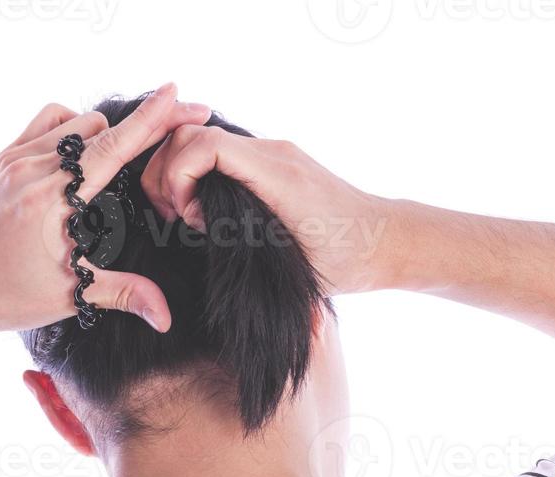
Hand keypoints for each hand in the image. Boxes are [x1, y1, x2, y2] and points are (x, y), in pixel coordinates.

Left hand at [0, 85, 210, 345]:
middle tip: (166, 137)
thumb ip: (123, 294)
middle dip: (138, 126)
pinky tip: (82, 152)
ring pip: (75, 120)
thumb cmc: (4, 295)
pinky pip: (48, 122)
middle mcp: (33, 169)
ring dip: (103, 131)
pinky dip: (71, 128)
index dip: (149, 119)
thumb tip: (166, 317)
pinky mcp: (4, 157)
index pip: (111, 147)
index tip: (176, 93)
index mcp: (51, 199)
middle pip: (99, 126)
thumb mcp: (68, 296)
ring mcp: (15, 158)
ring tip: (121, 157)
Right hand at [140, 125, 396, 294]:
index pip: (205, 144)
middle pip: (193, 133)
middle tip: (175, 214)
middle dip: (169, 171)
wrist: (386, 241)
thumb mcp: (292, 263)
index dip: (177, 175)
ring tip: (189, 215)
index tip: (183, 214)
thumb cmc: (347, 260)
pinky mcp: (272, 163)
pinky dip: (199, 174)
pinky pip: (220, 152)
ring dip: (181, 172)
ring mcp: (273, 154)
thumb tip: (196, 234)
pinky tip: (206, 211)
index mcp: (277, 174)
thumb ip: (244, 243)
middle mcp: (274, 153)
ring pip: (202, 139)